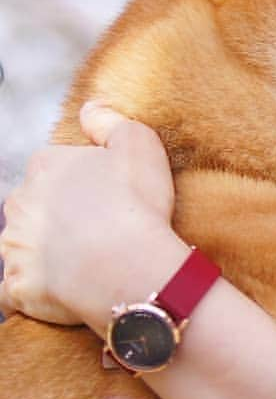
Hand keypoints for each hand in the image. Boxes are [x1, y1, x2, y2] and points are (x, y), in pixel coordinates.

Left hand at [0, 103, 177, 328]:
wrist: (130, 265)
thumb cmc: (137, 203)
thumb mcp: (139, 143)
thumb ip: (109, 120)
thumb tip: (89, 107)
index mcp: (45, 167)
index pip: (54, 170)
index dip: (82, 184)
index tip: (108, 199)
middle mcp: (19, 203)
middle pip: (34, 207)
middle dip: (56, 217)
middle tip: (98, 231)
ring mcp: (14, 247)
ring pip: (21, 246)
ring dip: (43, 253)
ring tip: (84, 264)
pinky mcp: (16, 286)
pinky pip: (13, 291)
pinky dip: (29, 291)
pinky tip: (56, 291)